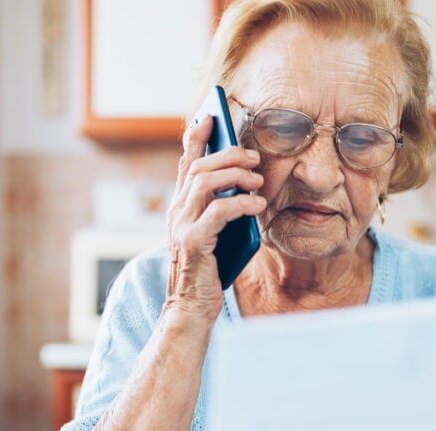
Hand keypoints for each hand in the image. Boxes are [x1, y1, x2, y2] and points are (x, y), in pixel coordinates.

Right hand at [164, 116, 266, 321]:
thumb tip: (247, 184)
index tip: (210, 116)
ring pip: (205, 182)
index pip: (185, 163)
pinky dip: (241, 203)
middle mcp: (176, 213)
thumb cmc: (208, 273)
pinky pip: (219, 212)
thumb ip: (222, 210)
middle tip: (254, 156)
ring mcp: (182, 227)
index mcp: (180, 208)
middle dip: (228, 153)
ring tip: (258, 180)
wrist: (190, 310)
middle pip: (198, 166)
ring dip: (235, 175)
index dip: (196, 137)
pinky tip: (258, 205)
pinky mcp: (194, 243)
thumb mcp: (216, 234)